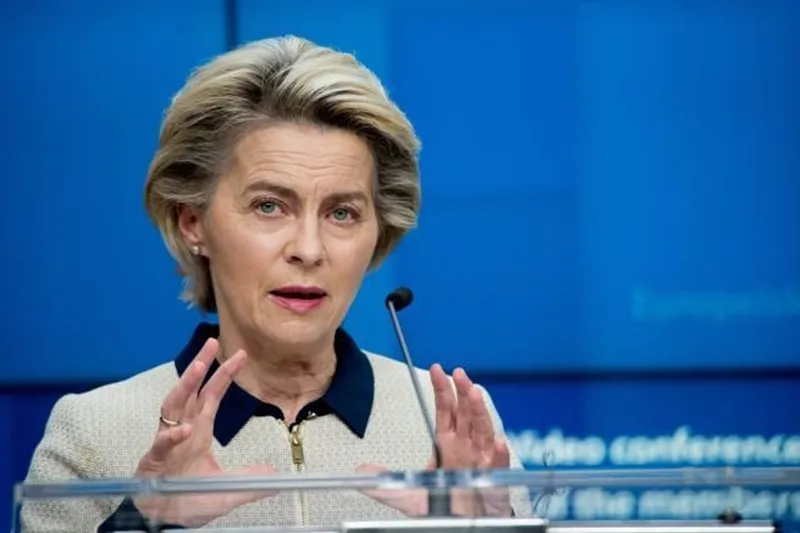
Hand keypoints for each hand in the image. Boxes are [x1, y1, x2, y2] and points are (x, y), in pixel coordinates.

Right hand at [133, 338, 276, 526]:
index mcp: (200, 428)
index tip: (241, 354)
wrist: (162, 518)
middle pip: (191, 390)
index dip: (225, 374)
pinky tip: (184, 429)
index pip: (213, 394)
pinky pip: (162, 443)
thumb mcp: (227, 490)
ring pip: (173, 406)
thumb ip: (249, 481)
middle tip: (212, 342)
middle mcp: (183, 428)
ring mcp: (167, 442)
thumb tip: (274, 475)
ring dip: (184, 386)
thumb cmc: (188, 497)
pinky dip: (172, 435)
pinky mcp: (155, 460)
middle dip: (200, 365)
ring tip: (197, 368)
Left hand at [357, 364, 511, 516]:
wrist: (460, 524)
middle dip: (462, 392)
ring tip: (474, 394)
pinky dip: (499, 453)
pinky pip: (497, 464)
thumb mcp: (407, 492)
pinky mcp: (493, 479)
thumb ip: (384, 481)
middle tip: (459, 373)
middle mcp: (465, 446)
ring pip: (482, 430)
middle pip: (465, 413)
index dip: (442, 390)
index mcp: (447, 443)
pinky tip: (498, 442)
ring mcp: (480, 460)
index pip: (445, 410)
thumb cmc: (442, 504)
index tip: (438, 370)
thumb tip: (360, 471)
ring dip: (479, 412)